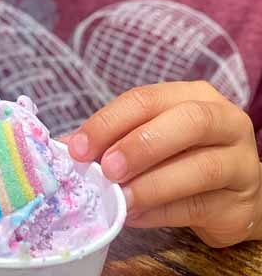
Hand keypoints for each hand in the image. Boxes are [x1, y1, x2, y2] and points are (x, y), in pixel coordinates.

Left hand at [66, 81, 261, 246]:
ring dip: (151, 184)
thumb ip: (116, 138)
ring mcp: (241, 163)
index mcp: (195, 96)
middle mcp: (226, 121)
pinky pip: (199, 206)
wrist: (234, 195)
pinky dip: (160, 212)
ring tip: (120, 198)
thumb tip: (68, 146)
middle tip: (106, 169)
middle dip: (140, 145)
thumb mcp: (152, 136)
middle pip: (187, 122)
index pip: (148, 99)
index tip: (79, 146)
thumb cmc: (184, 156)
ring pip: (200, 168)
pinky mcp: (242, 205)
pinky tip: (135, 215)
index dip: (110, 121)